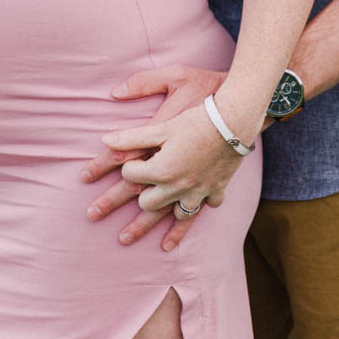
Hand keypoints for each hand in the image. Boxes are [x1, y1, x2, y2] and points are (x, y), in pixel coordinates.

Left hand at [112, 103, 244, 250]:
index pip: (130, 177)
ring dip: (167, 211)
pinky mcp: (216, 190)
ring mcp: (198, 192)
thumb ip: (132, 138)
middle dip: (139, 196)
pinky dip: (201, 204)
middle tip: (135, 194)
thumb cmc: (195, 121)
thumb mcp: (161, 127)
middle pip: (147, 204)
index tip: (130, 161)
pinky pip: (206, 207)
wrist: (233, 122)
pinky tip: (196, 205)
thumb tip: (105, 141)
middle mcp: (177, 187)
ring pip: (177, 214)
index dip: (127, 168)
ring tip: (155, 217)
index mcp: (160, 171)